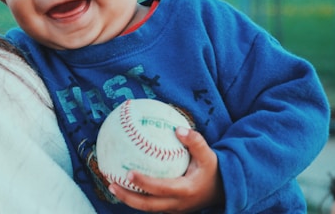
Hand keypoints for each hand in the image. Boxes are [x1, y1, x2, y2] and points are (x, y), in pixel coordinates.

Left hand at [108, 127, 224, 212]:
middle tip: (111, 183)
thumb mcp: (209, 155)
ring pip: (147, 207)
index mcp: (185, 190)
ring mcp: (173, 209)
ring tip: (112, 185)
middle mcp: (177, 203)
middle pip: (147, 205)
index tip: (128, 172)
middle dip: (127, 197)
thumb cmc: (213, 170)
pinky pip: (150, 203)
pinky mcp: (171, 209)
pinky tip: (125, 183)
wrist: (223, 191)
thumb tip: (179, 129)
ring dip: (128, 198)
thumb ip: (195, 142)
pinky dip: (137, 196)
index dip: (144, 182)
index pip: (160, 188)